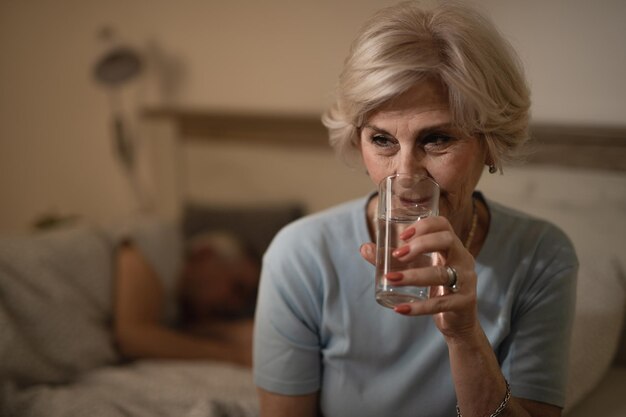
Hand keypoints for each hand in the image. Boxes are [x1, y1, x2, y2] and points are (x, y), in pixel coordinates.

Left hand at [360, 216, 478, 339]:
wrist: (458, 322)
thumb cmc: (436, 288)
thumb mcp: (417, 270)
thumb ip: (393, 259)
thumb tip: (364, 248)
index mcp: (452, 247)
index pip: (443, 225)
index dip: (424, 225)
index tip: (403, 235)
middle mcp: (463, 260)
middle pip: (447, 241)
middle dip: (420, 245)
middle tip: (397, 255)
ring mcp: (466, 281)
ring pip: (440, 274)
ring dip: (413, 276)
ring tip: (390, 279)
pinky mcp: (464, 303)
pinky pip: (440, 303)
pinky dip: (418, 307)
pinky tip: (400, 309)